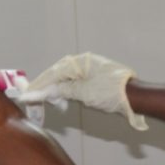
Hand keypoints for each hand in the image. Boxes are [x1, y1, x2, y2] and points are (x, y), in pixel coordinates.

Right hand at [19, 53, 148, 130]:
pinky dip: (68, 90)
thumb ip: (62, 90)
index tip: (27, 95)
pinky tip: (65, 99)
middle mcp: (85, 62)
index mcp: (80, 61)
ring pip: (67, 78)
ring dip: (58, 90)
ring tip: (54, 103)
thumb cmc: (112, 93)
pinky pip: (76, 82)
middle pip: (59, 74)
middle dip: (47, 88)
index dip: (39, 85)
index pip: (54, 73)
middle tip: (36, 101)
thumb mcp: (83, 93)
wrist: (137, 97)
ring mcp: (91, 69)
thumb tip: (46, 90)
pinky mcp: (96, 77)